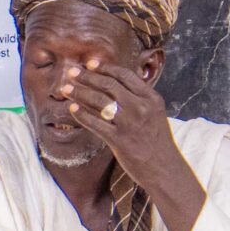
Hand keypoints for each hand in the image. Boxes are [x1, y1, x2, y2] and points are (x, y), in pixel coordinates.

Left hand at [51, 52, 181, 180]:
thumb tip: (113, 83)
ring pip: (99, 101)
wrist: (164, 167)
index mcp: (151, 98)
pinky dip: (81, 114)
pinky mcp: (119, 140)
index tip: (90, 63)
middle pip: (109, 85)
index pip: (125, 76)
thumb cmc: (156, 140)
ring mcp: (129, 123)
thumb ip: (138, 98)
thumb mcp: (154, 113)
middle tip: (71, 72)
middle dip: (87, 77)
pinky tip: (71, 108)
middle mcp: (141, 107)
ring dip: (79, 93)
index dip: (105, 68)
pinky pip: (95, 123)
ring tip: (65, 88)